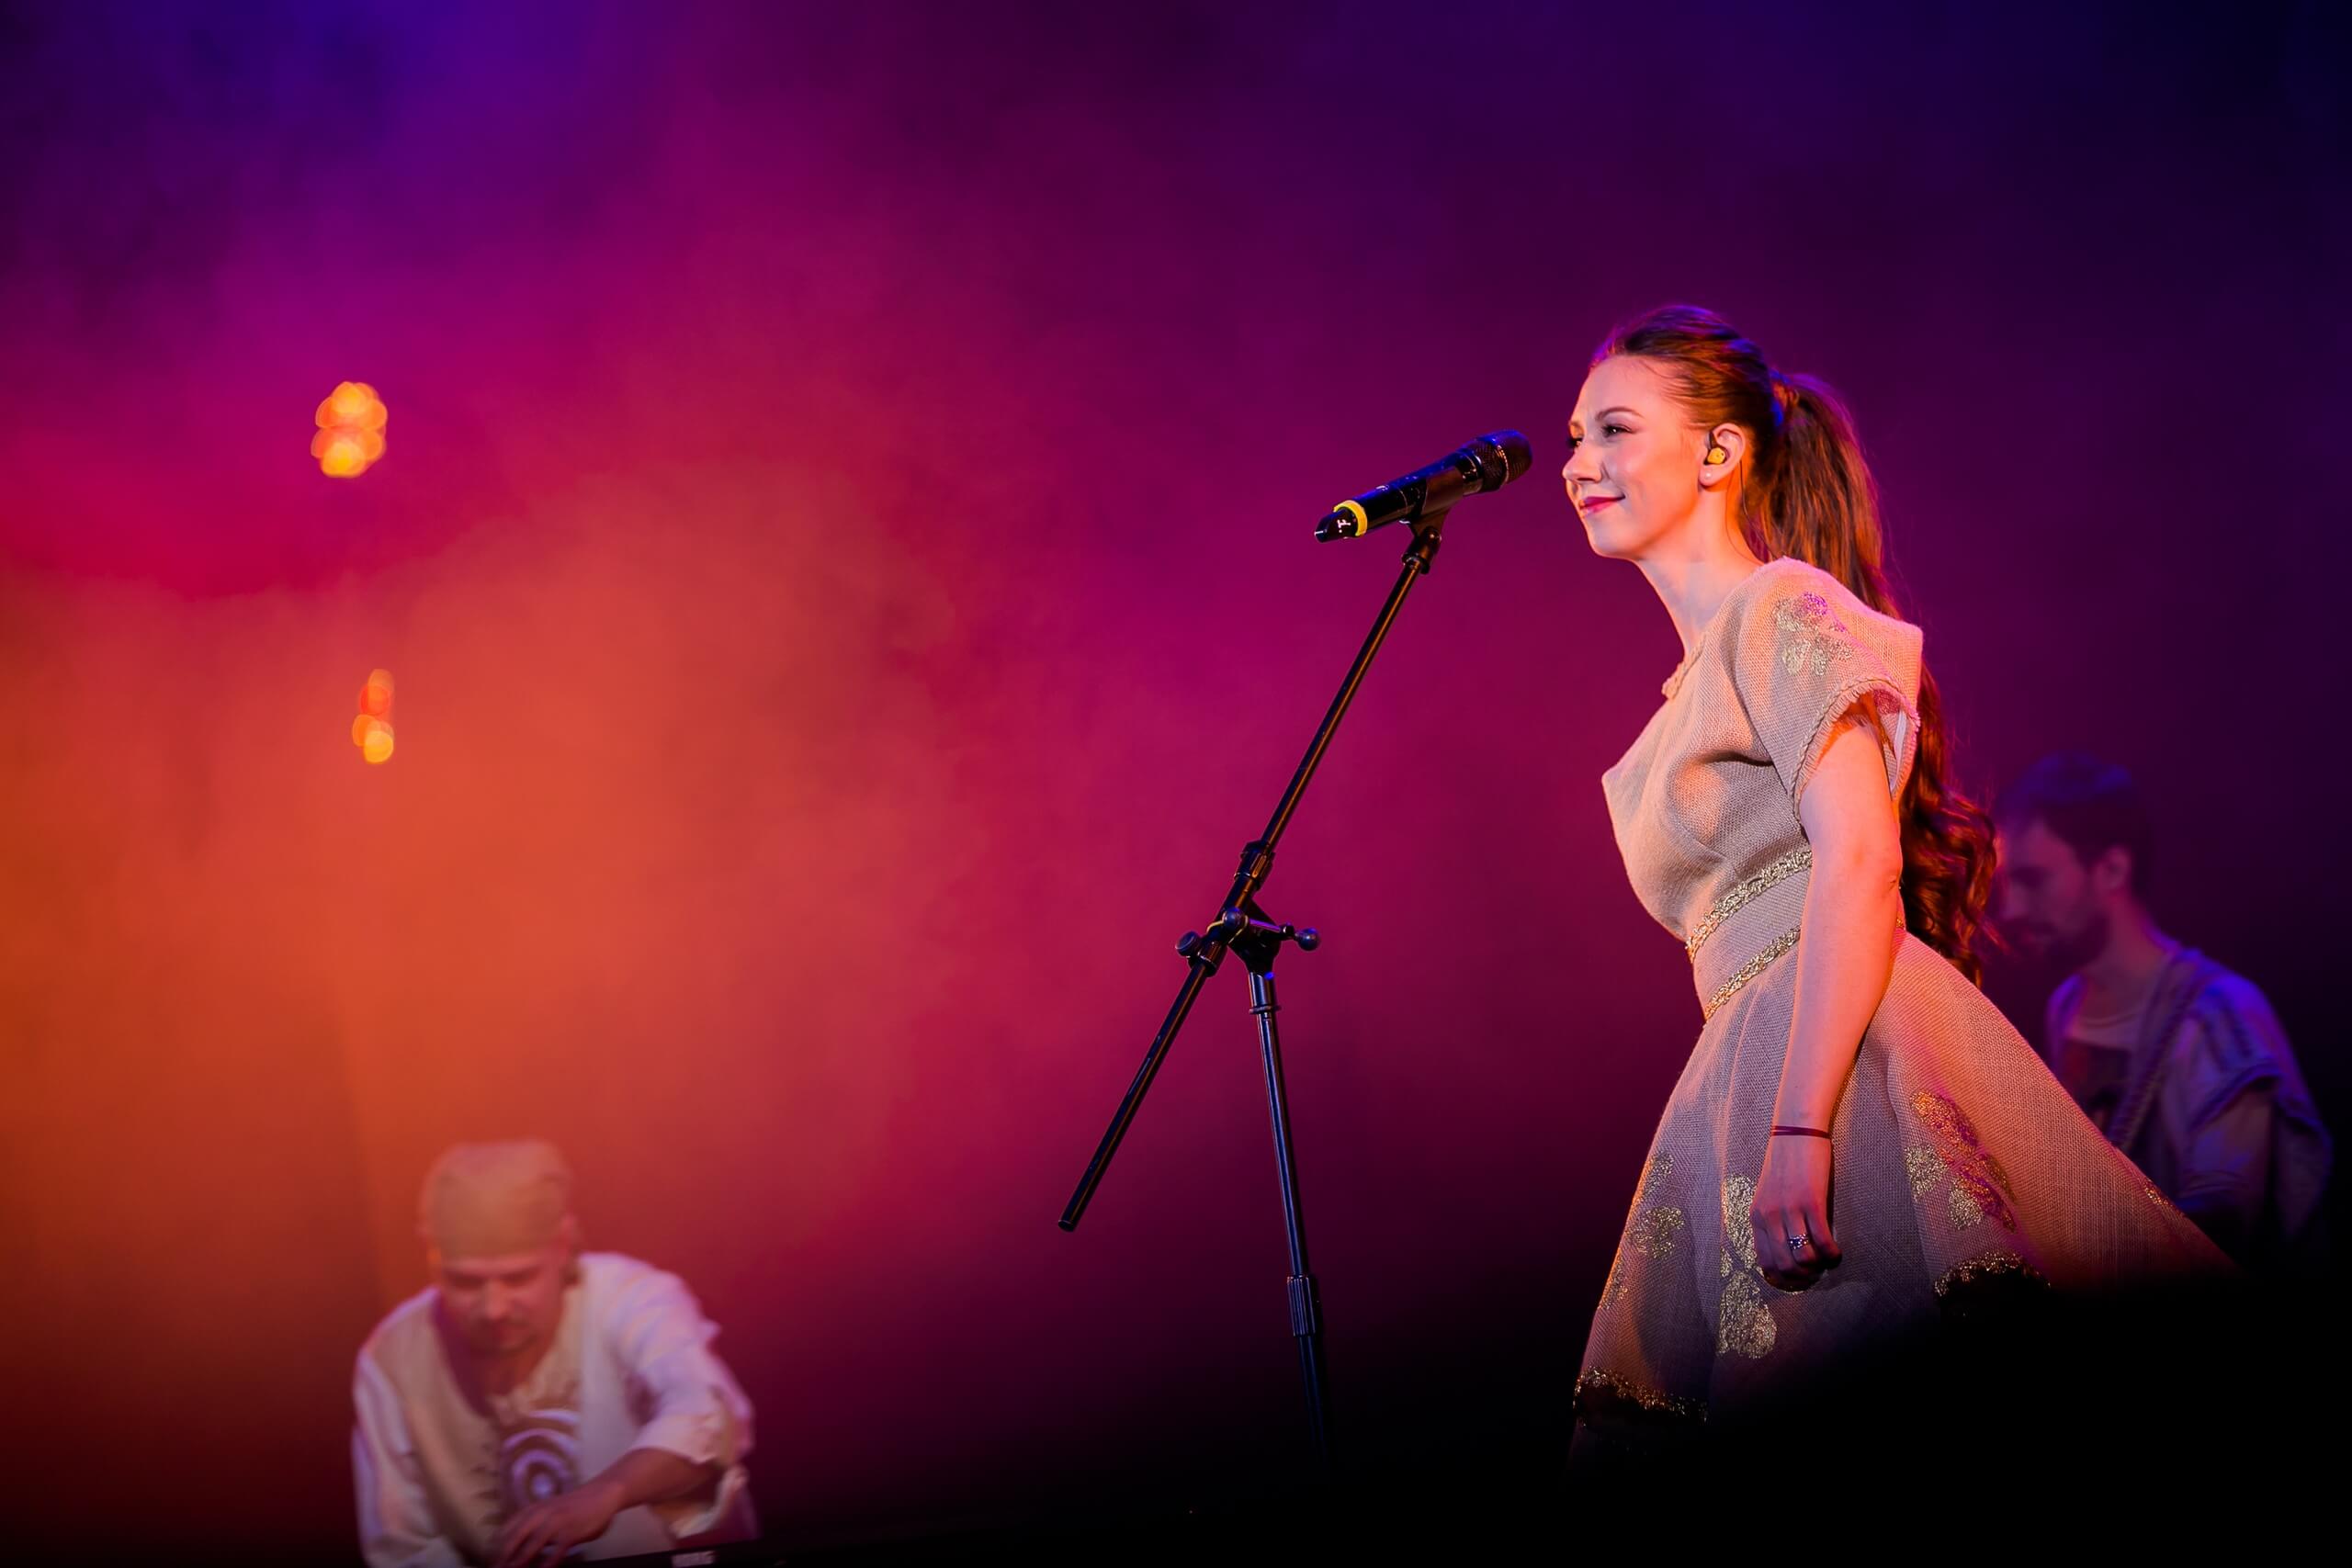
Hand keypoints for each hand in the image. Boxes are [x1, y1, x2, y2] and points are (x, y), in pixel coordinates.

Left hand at [492, 1478, 620, 1567]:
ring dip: (519, 1561)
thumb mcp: (548, 1514)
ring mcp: (556, 1522)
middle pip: (513, 1538)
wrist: (602, 1493)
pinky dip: (547, 1564)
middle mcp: (540, 1514)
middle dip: (502, 1557)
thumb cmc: (574, 1507)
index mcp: (532, 1510)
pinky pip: (556, 1552)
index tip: (489, 1561)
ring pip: (531, 1545)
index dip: (495, 1548)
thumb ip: (534, 1528)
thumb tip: (517, 1549)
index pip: (505, 1530)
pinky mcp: (571, 1532)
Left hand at [1750, 1134, 1841, 1290]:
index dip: (1783, 1278)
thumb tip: (1784, 1251)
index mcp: (1757, 1216)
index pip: (1765, 1261)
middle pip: (1785, 1265)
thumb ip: (1772, 1220)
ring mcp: (1790, 1209)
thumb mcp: (1768, 1195)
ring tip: (1826, 1261)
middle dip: (1803, 1277)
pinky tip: (1836, 1252)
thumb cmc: (1786, 1165)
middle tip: (1816, 1274)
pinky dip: (1832, 1253)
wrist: (1796, 1133)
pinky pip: (1822, 1240)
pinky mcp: (1812, 1202)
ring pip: (1804, 1257)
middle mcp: (1770, 1216)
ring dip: (1818, 1266)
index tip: (1798, 1281)